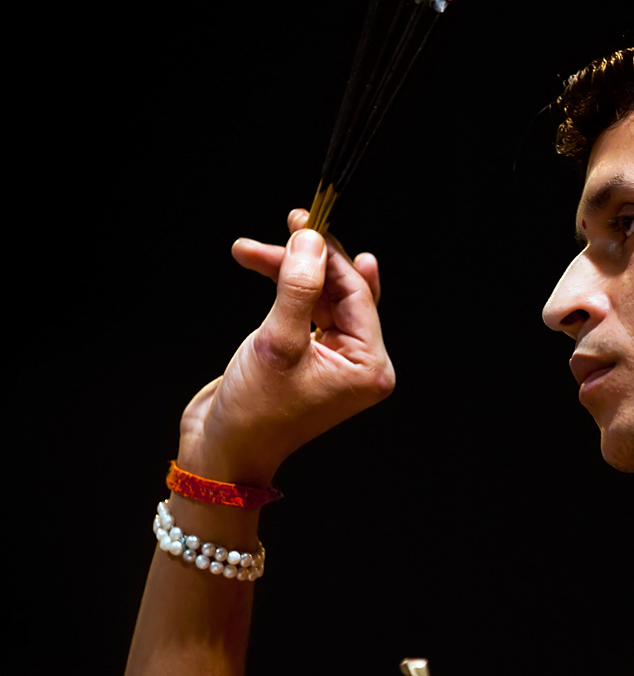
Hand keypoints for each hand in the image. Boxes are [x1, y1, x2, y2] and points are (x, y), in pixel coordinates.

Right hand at [177, 209, 394, 483]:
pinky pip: (303, 311)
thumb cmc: (254, 411)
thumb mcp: (278, 342)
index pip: (357, 293)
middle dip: (308, 259)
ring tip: (250, 250)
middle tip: (287, 223)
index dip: (329, 255)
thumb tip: (311, 239)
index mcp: (370, 367)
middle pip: (341, 291)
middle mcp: (358, 363)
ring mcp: (333, 361)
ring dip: (286, 271)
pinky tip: (261, 267)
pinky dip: (281, 290)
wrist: (222, 452)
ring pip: (318, 297)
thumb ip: (297, 287)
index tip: (302, 223)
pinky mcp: (306, 357)